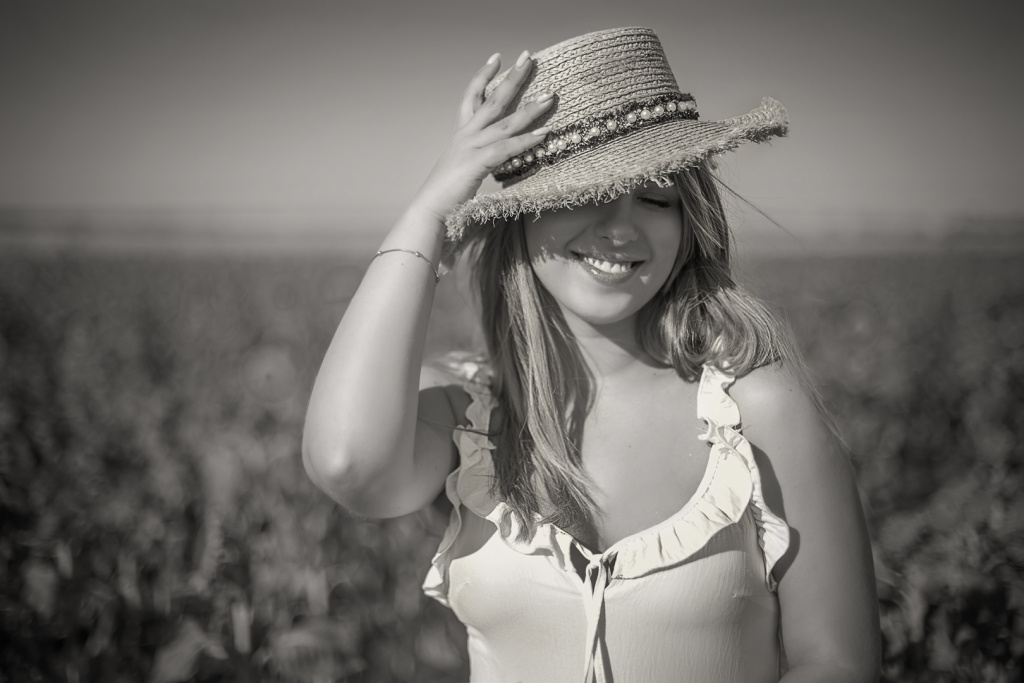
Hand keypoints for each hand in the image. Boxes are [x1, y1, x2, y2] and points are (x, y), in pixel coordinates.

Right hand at [409, 50, 553, 223]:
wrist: (429, 209)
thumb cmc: (446, 194)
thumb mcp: (462, 168)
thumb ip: (477, 157)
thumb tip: (494, 156)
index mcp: (462, 135)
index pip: (472, 97)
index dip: (483, 76)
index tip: (496, 58)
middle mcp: (466, 135)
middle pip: (493, 100)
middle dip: (512, 78)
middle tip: (529, 57)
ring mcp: (471, 147)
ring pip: (506, 122)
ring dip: (530, 108)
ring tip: (550, 96)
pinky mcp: (476, 163)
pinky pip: (507, 148)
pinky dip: (526, 139)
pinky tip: (544, 132)